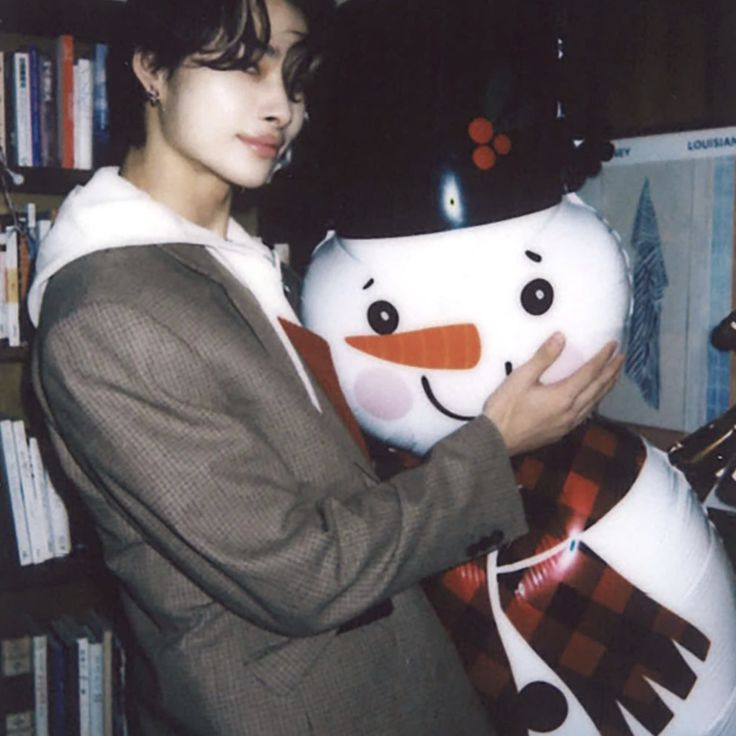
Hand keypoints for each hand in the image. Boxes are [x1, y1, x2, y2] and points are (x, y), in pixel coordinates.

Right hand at [482, 333, 623, 455]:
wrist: (495, 440)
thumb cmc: (505, 410)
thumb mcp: (521, 377)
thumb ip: (543, 357)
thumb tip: (560, 338)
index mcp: (563, 396)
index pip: (590, 372)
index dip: (603, 357)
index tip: (612, 346)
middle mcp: (570, 411)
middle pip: (598, 388)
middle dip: (611, 371)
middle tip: (621, 358)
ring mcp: (566, 424)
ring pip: (594, 403)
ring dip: (606, 387)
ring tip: (613, 376)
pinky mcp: (560, 432)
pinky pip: (585, 414)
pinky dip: (594, 402)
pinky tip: (593, 400)